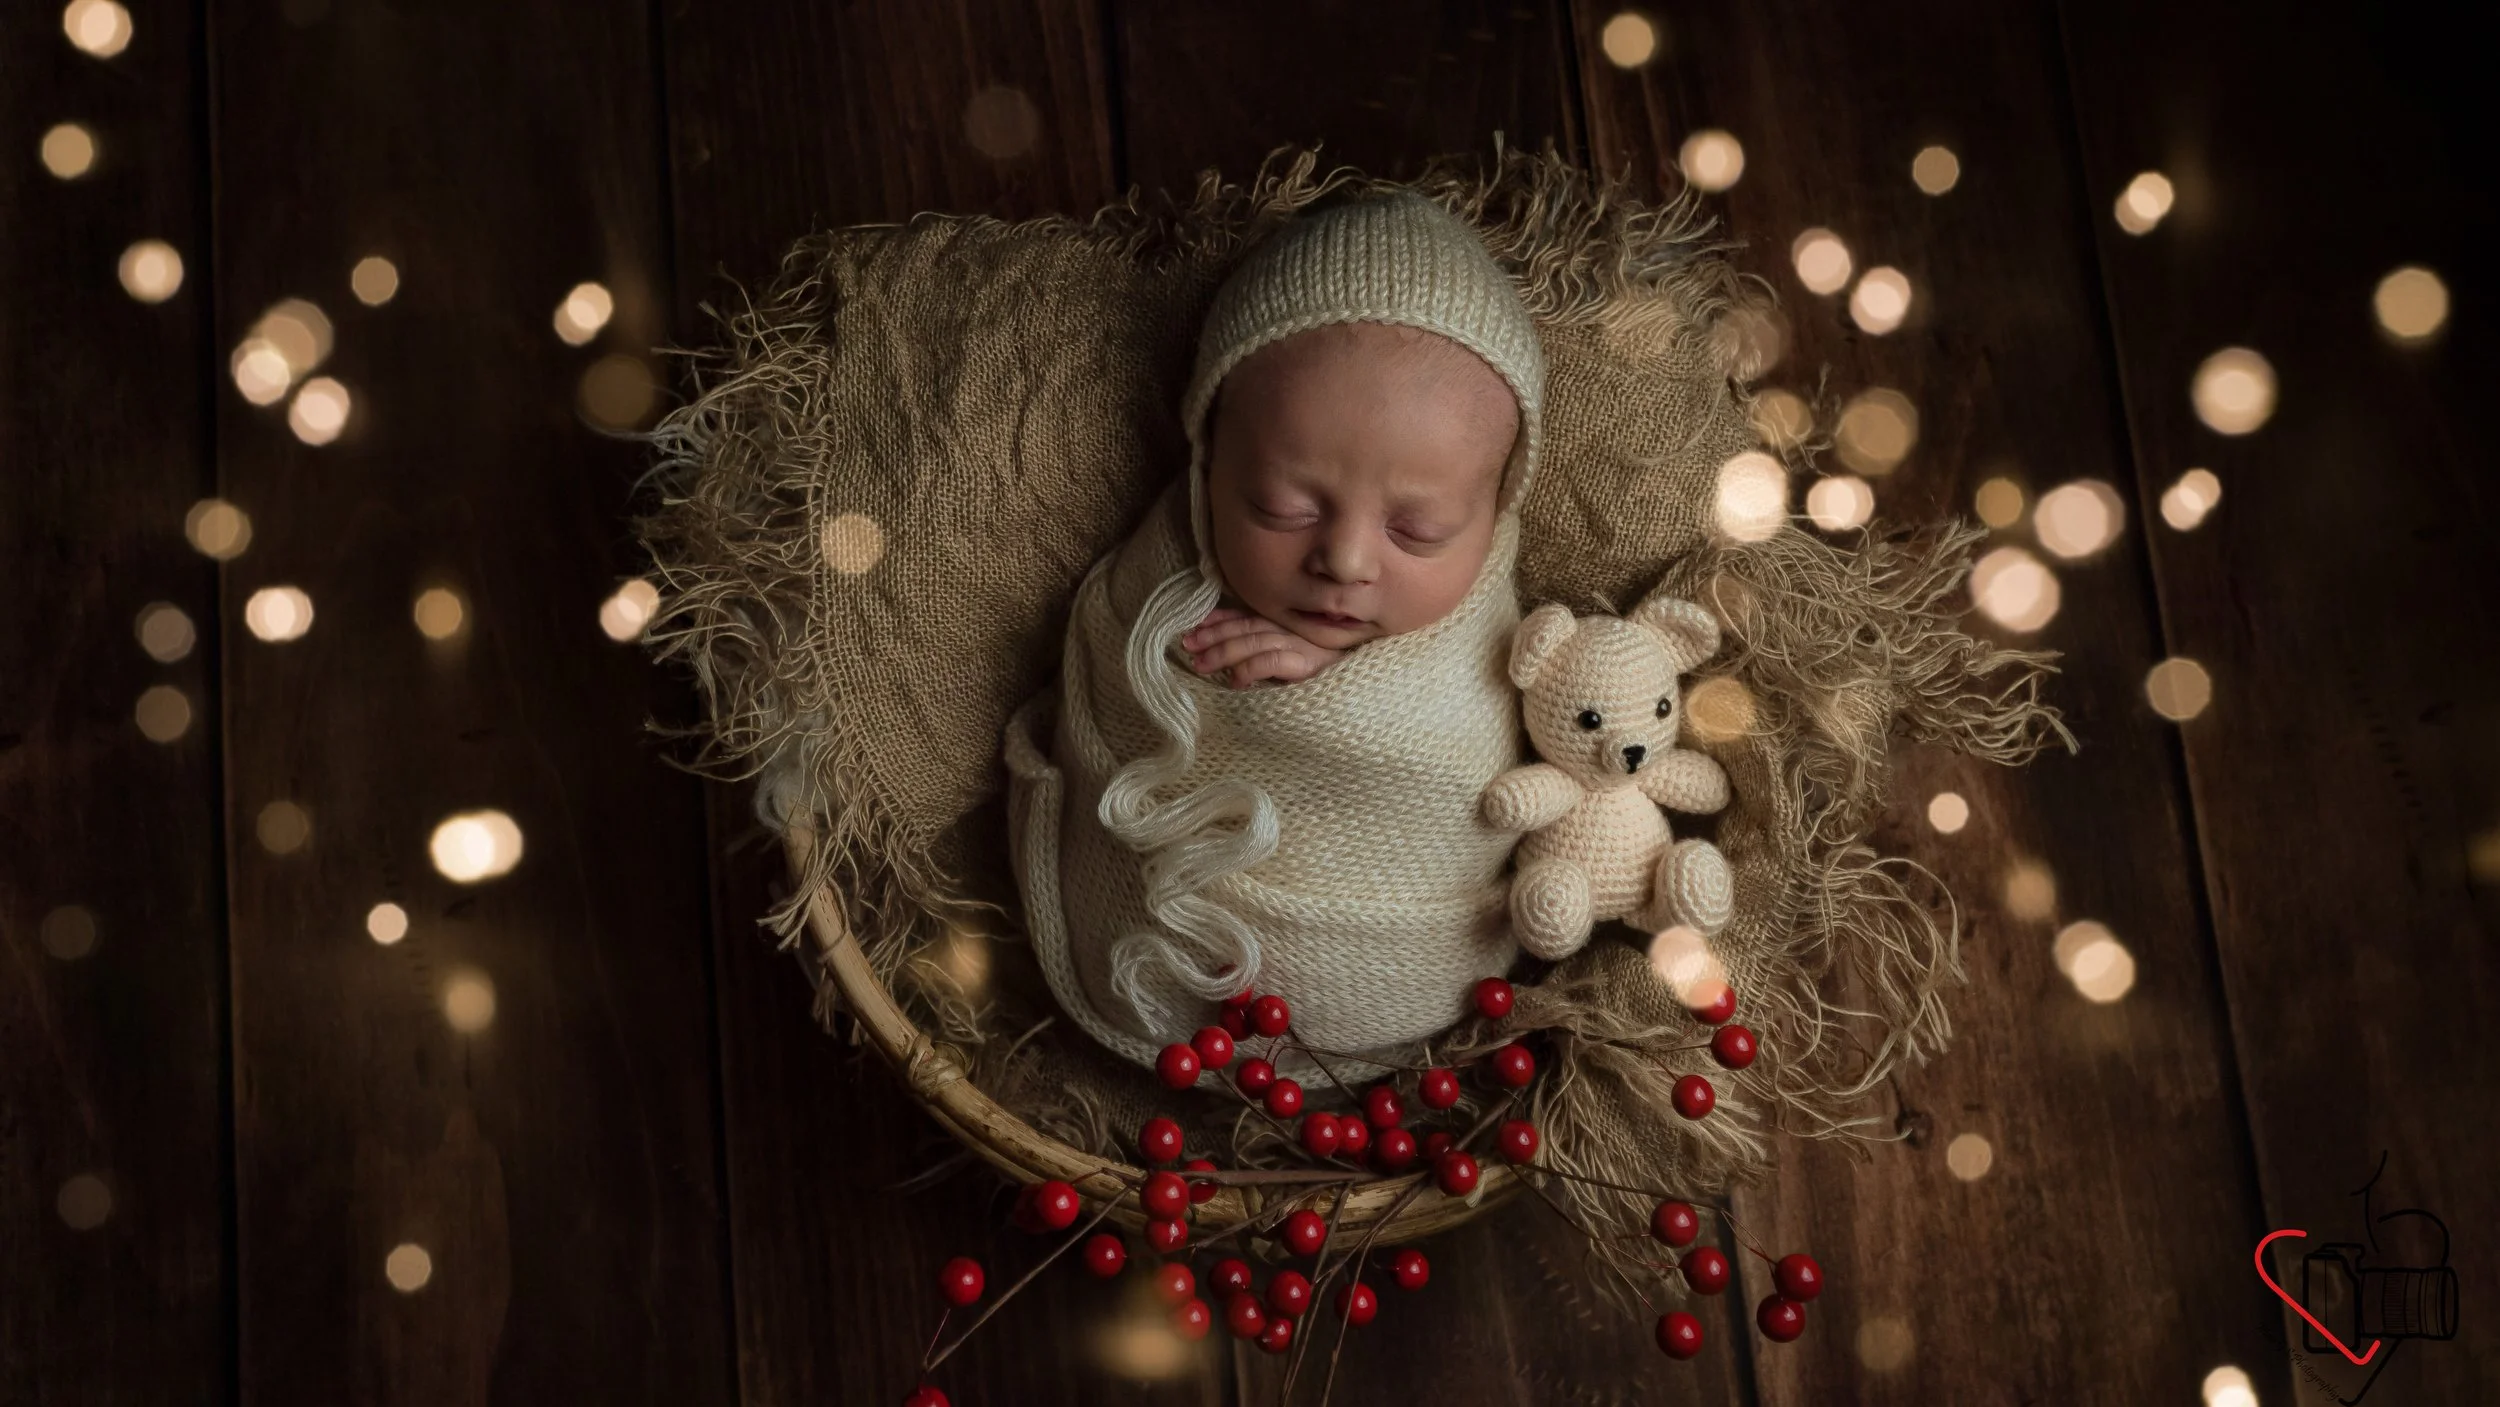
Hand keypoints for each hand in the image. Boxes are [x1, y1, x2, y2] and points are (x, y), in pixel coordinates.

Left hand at [1181, 606, 1346, 687]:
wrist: (1372, 680)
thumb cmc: (1337, 671)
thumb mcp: (1302, 655)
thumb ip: (1274, 653)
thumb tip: (1238, 665)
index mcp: (1288, 623)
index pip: (1248, 616)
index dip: (1220, 619)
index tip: (1195, 624)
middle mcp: (1292, 629)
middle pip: (1245, 626)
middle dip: (1213, 635)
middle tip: (1187, 644)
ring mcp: (1301, 644)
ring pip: (1253, 642)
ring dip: (1223, 652)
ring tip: (1200, 664)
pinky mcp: (1309, 664)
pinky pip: (1273, 662)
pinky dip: (1251, 670)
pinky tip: (1235, 681)